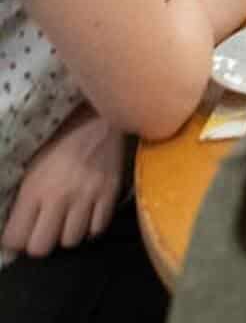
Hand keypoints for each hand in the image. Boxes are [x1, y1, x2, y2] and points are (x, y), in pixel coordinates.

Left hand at [1, 106, 124, 257]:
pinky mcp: (110, 194)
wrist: (99, 119)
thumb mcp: (32, 166)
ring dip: (66, 235)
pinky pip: (98, 229)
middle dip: (38, 244)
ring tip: (65, 222)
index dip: (13, 241)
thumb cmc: (61, 140)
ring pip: (71, 241)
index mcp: (34, 189)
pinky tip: (86, 216)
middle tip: (41, 233)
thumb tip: (16, 227)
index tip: (17, 236)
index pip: (15, 237)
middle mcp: (59, 197)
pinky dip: (91, 228)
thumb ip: (25, 198)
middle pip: (42, 247)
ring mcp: (87, 197)